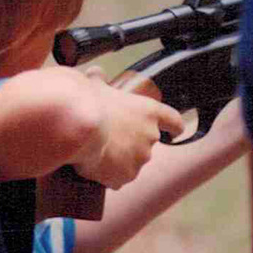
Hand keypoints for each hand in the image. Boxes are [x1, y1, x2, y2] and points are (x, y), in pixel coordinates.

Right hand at [71, 68, 183, 188]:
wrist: (77, 125)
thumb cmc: (88, 101)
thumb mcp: (95, 84)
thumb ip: (100, 79)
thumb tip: (95, 73)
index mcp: (149, 112)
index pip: (173, 121)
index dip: (174, 127)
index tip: (175, 131)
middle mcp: (150, 136)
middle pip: (146, 144)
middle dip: (131, 144)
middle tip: (109, 139)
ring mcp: (140, 158)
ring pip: (132, 163)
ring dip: (119, 161)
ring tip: (97, 152)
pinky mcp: (126, 175)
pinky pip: (118, 179)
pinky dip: (108, 176)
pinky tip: (94, 167)